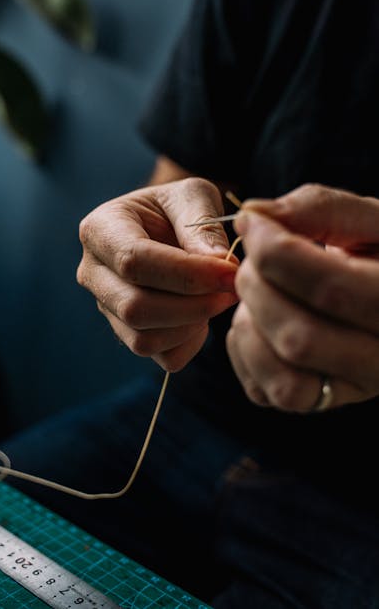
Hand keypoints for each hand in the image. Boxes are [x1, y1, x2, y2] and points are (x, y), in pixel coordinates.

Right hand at [77, 177, 238, 371]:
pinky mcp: (126, 333)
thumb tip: (218, 262)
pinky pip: (159, 355)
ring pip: (144, 339)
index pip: (133, 260)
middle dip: (192, 304)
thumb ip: (203, 224)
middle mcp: (93, 272)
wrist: (166, 225)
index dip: (186, 273)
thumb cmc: (176, 207)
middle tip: (232, 289)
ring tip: (219, 297)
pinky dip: (190, 342)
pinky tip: (204, 314)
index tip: (230, 271)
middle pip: (134, 308)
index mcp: (100, 229)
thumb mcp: (191, 195)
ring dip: (192, 325)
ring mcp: (106, 307)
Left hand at [226, 184, 378, 412]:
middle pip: (300, 339)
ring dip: (250, 324)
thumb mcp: (366, 218)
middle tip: (254, 259)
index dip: (274, 251)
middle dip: (257, 288)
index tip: (251, 222)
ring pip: (282, 380)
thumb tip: (252, 215)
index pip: (330, 289)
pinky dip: (244, 349)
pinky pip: (264, 392)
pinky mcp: (317, 401)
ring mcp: (352, 390)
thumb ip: (318, 208)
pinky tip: (258, 317)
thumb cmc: (376, 250)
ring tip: (259, 290)